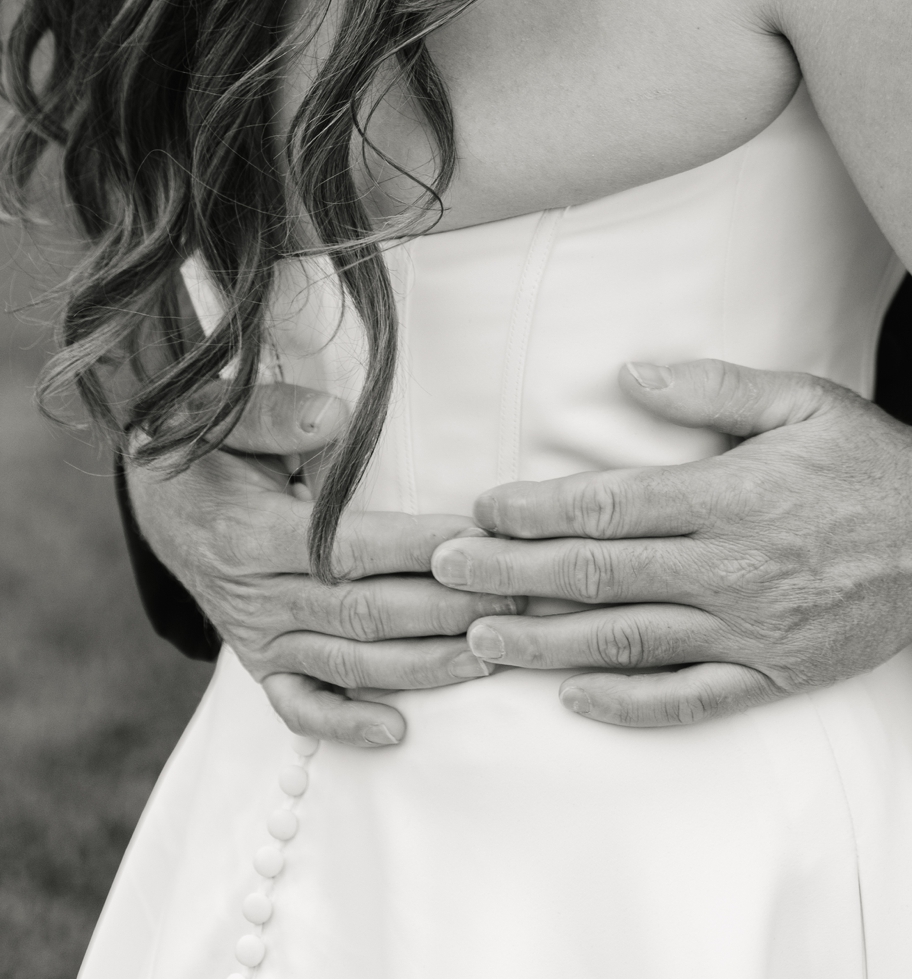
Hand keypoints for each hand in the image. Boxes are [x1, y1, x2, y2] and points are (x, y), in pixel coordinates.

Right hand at [125, 381, 516, 746]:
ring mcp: (260, 637)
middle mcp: (259, 596)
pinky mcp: (260, 663)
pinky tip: (398, 730)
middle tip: (515, 600)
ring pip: (348, 663)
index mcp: (256, 535)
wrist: (160, 500)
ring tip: (491, 658)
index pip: (351, 547)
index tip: (481, 541)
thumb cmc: (209, 451)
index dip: (419, 547)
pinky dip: (345, 725)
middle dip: (446, 610)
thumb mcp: (225, 420)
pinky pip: (300, 707)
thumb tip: (334, 419)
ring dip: (422, 665)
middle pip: (364, 612)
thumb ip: (278, 417)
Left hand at [431, 359, 911, 729]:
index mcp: (731, 496)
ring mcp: (752, 628)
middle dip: (512, 574)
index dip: (537, 510)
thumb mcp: (799, 397)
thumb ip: (711, 387)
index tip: (480, 509)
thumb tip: (629, 373)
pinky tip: (574, 697)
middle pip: (600, 576)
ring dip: (546, 644)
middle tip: (445, 572)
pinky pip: (689, 698)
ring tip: (480, 639)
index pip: (610, 506)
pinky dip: (627, 704)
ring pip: (629, 642)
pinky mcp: (775, 672)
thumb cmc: (871, 456)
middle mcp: (733, 568)